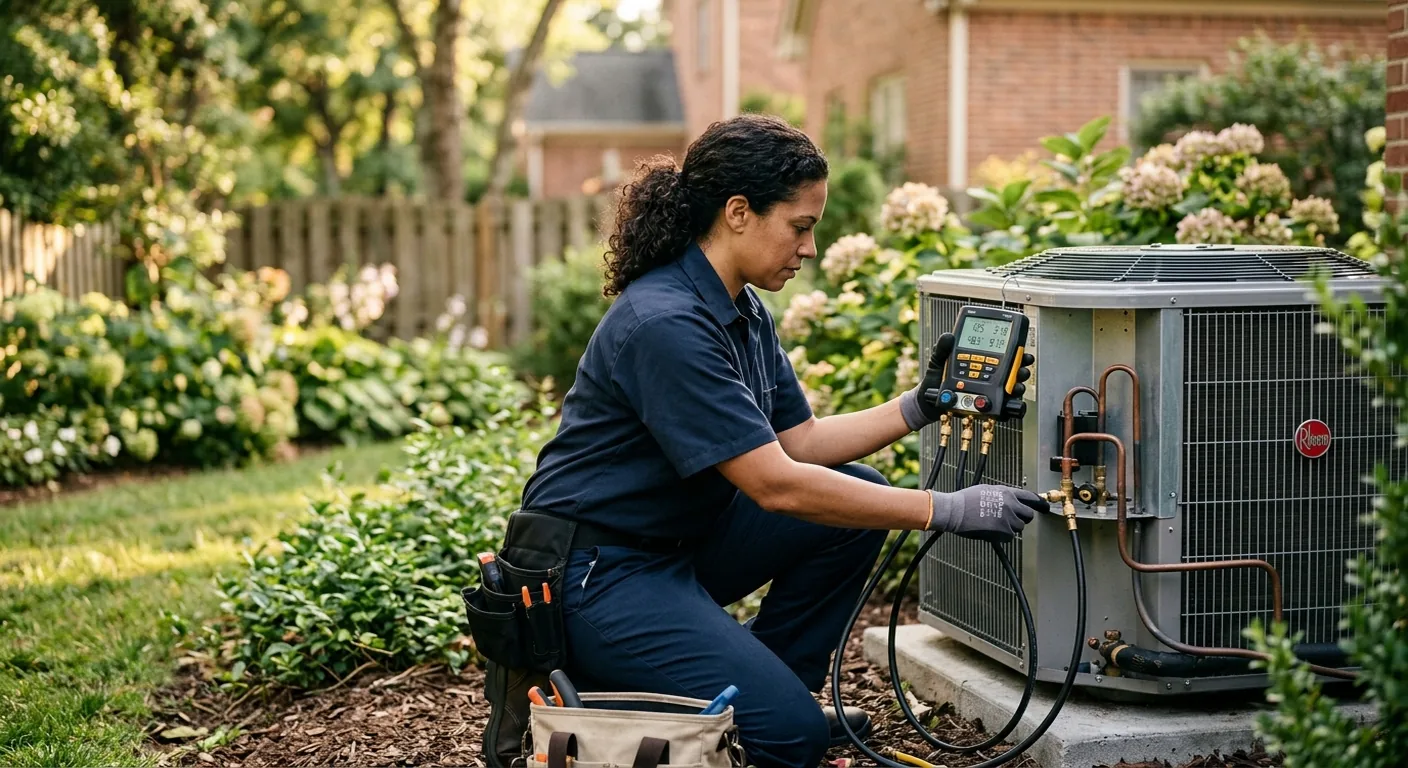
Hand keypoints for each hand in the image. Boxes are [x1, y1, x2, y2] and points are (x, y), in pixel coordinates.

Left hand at [898, 334, 1034, 429]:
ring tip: (1016, 385)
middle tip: (1023, 367)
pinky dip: (1010, 403)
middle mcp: (987, 374)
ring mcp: (988, 389)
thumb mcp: (937, 361)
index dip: (1014, 349)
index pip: (1000, 352)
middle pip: (1011, 369)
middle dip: (1022, 367)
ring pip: (1011, 386)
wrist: (929, 402)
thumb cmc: (934, 380)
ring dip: (1018, 384)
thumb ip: (942, 348)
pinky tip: (1010, 400)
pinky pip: (1003, 404)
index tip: (1021, 348)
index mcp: (978, 359)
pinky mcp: (986, 404)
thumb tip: (948, 336)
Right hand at [925, 485, 1045, 541]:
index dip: (1039, 503)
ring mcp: (1008, 518)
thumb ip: (1002, 495)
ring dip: (1010, 528)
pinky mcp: (1003, 531)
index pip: (1030, 497)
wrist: (954, 511)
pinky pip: (1009, 537)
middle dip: (1022, 518)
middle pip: (1028, 515)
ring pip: (1019, 527)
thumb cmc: (965, 500)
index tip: (1045, 507)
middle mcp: (1011, 504)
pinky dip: (1002, 536)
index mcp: (1007, 492)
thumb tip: (1010, 500)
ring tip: (994, 524)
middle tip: (1011, 520)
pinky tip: (991, 530)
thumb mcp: (986, 490)